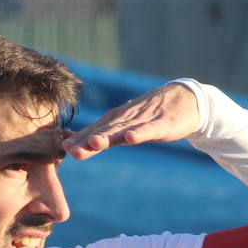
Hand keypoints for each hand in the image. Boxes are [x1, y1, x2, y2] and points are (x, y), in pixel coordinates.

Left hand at [63, 81, 199, 159]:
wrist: (185, 99)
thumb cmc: (150, 115)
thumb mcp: (125, 126)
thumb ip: (103, 135)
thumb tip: (75, 143)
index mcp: (115, 121)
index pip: (93, 131)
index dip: (79, 139)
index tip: (62, 147)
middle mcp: (125, 119)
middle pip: (104, 131)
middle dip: (86, 141)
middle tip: (71, 149)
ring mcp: (143, 121)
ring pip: (123, 130)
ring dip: (108, 137)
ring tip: (94, 143)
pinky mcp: (162, 124)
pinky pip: (149, 130)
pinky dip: (139, 134)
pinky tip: (130, 138)